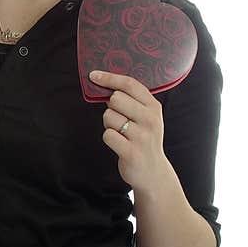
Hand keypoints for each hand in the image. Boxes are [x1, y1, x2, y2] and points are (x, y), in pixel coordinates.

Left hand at [88, 70, 173, 195]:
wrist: (153, 171)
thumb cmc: (143, 139)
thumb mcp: (146, 117)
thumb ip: (131, 100)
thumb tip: (103, 81)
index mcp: (154, 107)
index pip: (130, 84)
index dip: (109, 78)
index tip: (93, 75)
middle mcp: (150, 120)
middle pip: (115, 99)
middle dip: (110, 108)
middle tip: (119, 120)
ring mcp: (142, 136)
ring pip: (108, 116)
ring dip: (109, 124)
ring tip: (121, 133)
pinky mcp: (131, 152)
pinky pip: (107, 134)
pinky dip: (108, 137)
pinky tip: (119, 143)